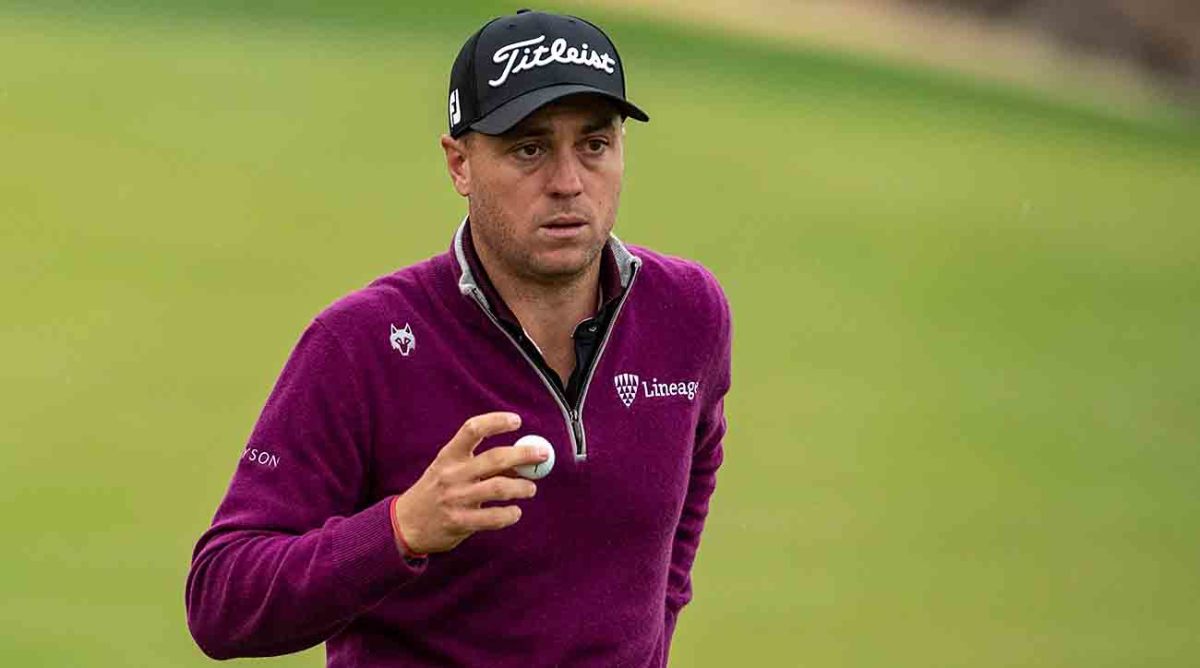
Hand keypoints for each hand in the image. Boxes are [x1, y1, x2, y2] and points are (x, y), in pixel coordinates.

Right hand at [391, 412, 546, 554]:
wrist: (405, 524)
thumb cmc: (434, 492)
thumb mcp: (448, 470)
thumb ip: (479, 464)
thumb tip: (520, 460)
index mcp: (449, 456)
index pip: (473, 429)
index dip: (496, 422)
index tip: (517, 421)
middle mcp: (452, 474)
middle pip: (495, 458)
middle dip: (523, 455)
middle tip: (542, 454)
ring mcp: (456, 499)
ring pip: (499, 488)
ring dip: (521, 487)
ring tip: (530, 489)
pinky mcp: (460, 522)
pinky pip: (493, 517)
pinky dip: (510, 514)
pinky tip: (515, 512)